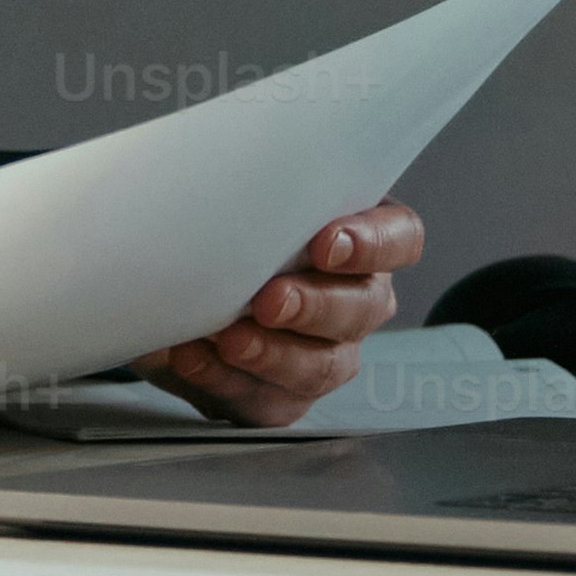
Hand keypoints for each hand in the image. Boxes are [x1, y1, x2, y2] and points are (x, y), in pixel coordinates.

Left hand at [132, 203, 422, 427]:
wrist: (174, 285)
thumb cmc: (223, 228)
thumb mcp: (243, 198)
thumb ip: (252, 190)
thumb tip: (219, 175)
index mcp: (359, 240)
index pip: (400, 237)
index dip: (374, 244)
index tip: (326, 244)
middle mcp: (355, 300)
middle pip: (364, 308)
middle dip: (316, 305)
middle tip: (271, 300)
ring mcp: (324, 354)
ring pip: (322, 365)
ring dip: (273, 353)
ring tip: (228, 339)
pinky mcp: (280, 396)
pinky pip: (264, 400)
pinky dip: (224, 380)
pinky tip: (192, 358)